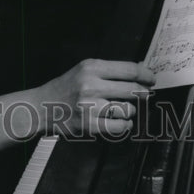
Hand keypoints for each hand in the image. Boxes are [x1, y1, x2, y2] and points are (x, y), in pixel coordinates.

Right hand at [37, 59, 154, 138]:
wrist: (41, 107)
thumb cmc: (65, 88)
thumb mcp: (83, 70)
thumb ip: (109, 70)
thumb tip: (139, 69)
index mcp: (91, 67)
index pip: (129, 69)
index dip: (145, 74)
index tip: (152, 79)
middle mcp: (91, 85)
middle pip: (133, 88)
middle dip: (144, 93)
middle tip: (146, 94)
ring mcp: (90, 106)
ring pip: (128, 109)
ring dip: (131, 110)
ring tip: (125, 109)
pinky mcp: (89, 125)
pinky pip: (119, 126)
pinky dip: (125, 125)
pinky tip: (121, 121)